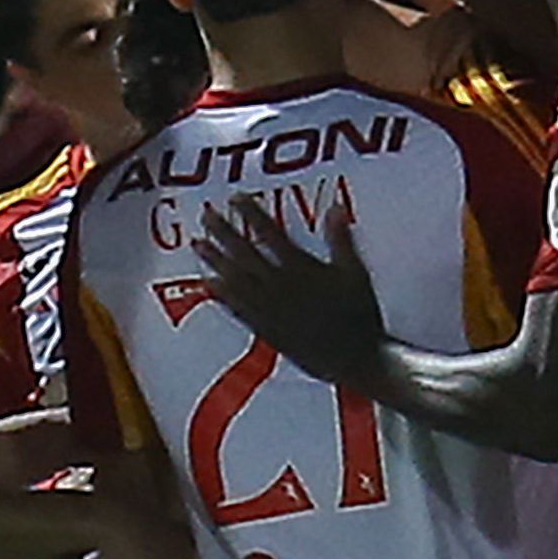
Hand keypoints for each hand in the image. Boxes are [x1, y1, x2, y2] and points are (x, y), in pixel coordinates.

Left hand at [201, 196, 387, 389]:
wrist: (353, 360)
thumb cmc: (359, 315)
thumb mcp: (356, 273)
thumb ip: (341, 240)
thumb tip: (335, 208)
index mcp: (302, 270)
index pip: (271, 235)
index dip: (251, 214)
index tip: (235, 198)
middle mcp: (280, 287)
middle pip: (244, 254)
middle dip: (223, 231)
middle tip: (206, 214)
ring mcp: (268, 309)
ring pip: (235, 280)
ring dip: (215, 260)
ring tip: (198, 243)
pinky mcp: (264, 329)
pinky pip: (237, 308)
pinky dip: (222, 294)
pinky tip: (209, 282)